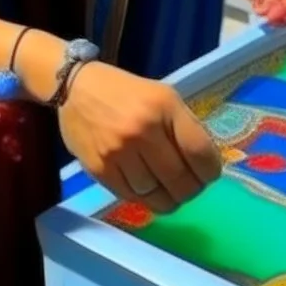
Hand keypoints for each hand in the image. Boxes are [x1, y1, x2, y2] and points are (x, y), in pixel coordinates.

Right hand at [57, 61, 220, 213]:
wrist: (75, 87)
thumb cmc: (125, 91)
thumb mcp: (163, 96)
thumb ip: (184, 128)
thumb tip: (204, 166)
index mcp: (164, 106)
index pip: (201, 154)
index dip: (210, 172)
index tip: (207, 174)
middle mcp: (142, 130)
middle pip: (181, 182)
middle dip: (191, 190)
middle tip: (188, 187)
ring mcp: (119, 152)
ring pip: (157, 197)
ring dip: (167, 198)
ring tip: (166, 189)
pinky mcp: (99, 169)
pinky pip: (132, 198)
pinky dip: (144, 197)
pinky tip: (144, 185)